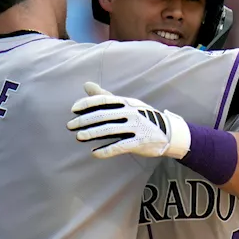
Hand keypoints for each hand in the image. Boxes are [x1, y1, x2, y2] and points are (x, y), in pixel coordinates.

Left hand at [66, 82, 191, 159]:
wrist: (168, 132)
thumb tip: (86, 85)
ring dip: (92, 133)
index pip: (103, 100)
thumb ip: (105, 96)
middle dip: (84, 120)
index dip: (87, 104)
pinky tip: (95, 154)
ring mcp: (136, 127)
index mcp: (126, 102)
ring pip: (110, 130)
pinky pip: (120, 146)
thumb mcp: (126, 104)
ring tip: (79, 137)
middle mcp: (131, 112)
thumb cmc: (142, 117)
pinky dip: (106, 151)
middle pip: (103, 115)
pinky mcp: (140, 142)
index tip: (73, 110)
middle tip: (70, 126)